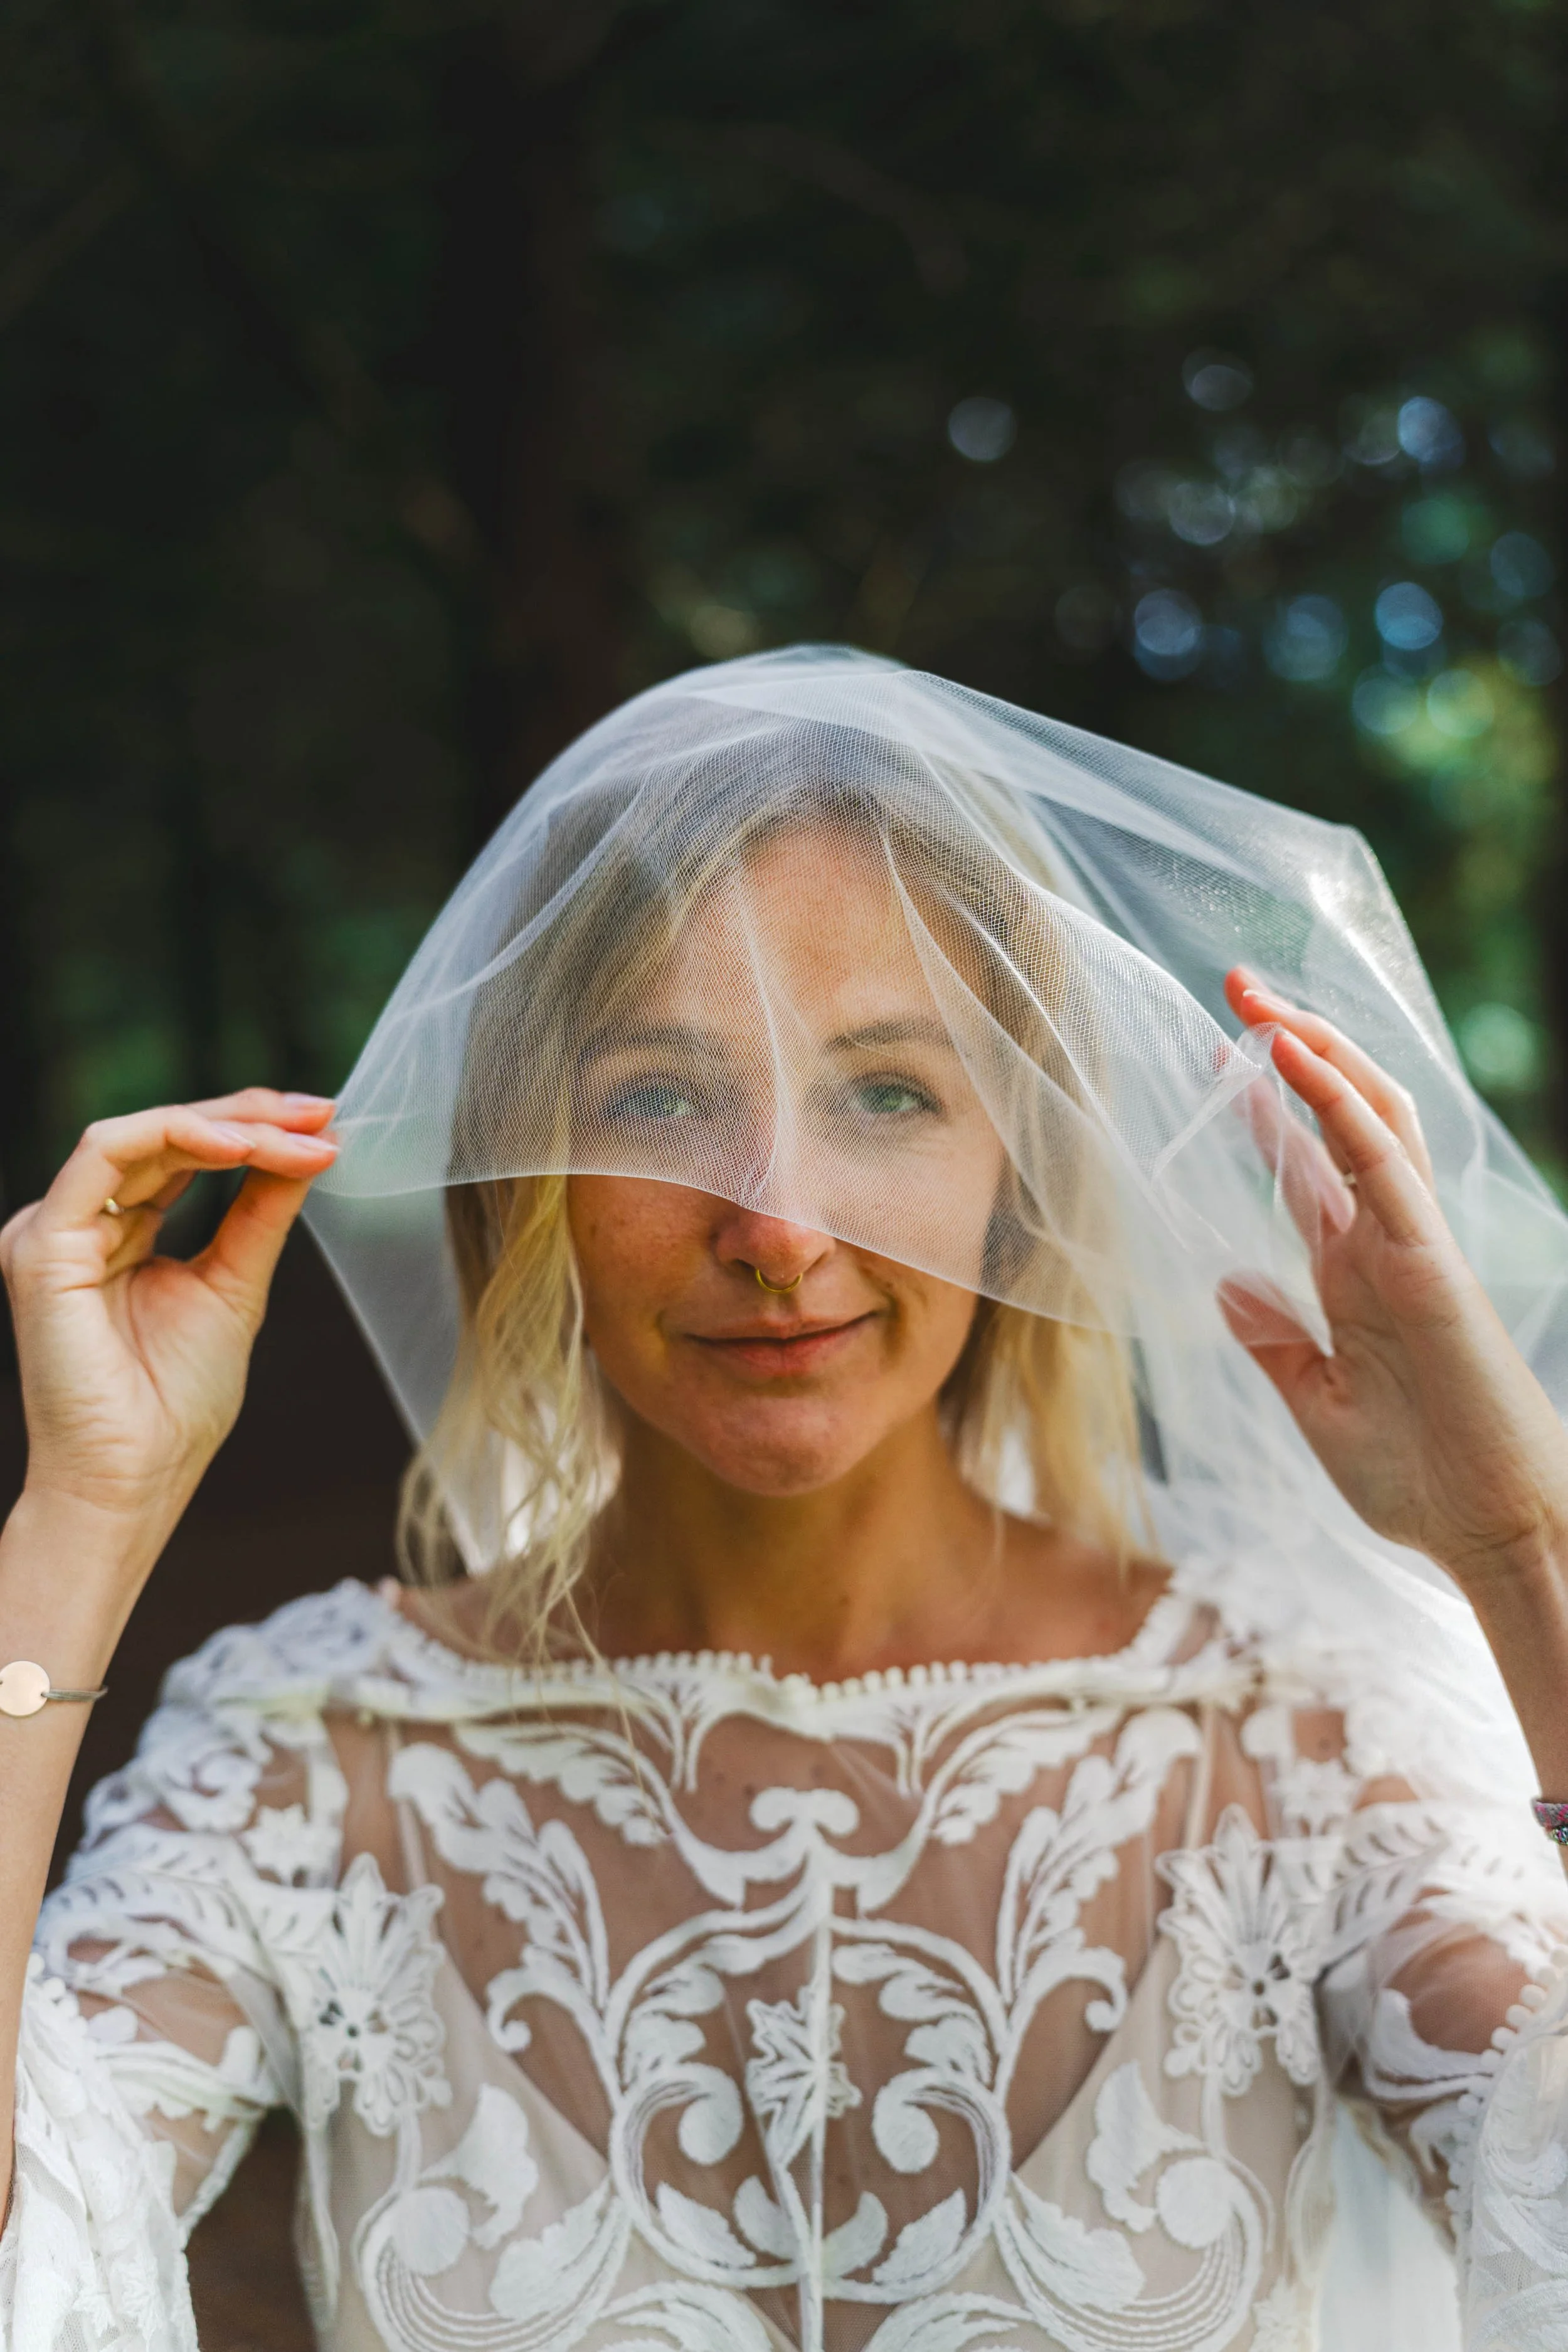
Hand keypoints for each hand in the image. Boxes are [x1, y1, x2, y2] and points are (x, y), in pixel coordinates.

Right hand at [0, 1091, 337, 1569]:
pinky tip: (240, 1146)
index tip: (326, 1125)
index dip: (253, 1130)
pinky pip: (104, 1155)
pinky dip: (176, 1137)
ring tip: (295, 1132)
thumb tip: (308, 1149)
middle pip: (163, 1137)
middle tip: (322, 1114)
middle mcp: (77, 1225)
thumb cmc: (177, 1404)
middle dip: (249, 1117)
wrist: (136, 1478)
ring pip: (138, 1135)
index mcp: (115, 1234)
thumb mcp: (236, 1285)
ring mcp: (52, 1230)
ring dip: (226, 1124)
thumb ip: (260, 1213)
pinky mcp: (43, 1243)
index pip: (181, 1155)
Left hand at [1219, 969, 1567, 1590]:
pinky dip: (1335, 1102)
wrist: (1490, 1534)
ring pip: (1369, 1115)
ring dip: (1314, 1049)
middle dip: (1291, 1048)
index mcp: (1355, 1275)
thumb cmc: (1418, 1483)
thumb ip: (1277, 1343)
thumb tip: (1227, 1285)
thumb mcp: (1318, 1407)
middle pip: (1340, 1116)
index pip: (1306, 1167)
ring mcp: (1412, 1244)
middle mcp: (1384, 1243)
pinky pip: (1381, 1162)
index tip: (1213, 1060)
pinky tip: (1290, 1057)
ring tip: (1256, 998)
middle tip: (1234, 990)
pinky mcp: (1430, 1260)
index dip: (1263, 1110)